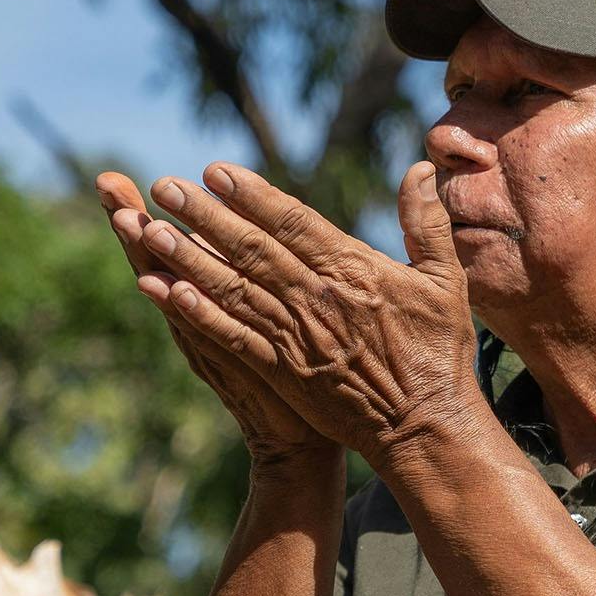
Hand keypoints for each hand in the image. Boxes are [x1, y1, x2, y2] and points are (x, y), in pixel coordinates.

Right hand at [98, 171, 332, 468]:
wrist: (300, 433)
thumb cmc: (291, 364)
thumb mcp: (271, 305)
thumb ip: (254, 263)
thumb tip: (247, 208)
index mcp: (207, 293)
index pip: (169, 244)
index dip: (137, 213)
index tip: (108, 179)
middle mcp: (196, 316)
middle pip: (157, 261)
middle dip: (132, 222)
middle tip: (104, 185)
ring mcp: (207, 343)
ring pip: (171, 292)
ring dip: (148, 256)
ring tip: (122, 221)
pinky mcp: (228, 370)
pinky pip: (199, 333)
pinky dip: (180, 309)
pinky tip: (154, 285)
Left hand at [128, 160, 486, 468]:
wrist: (424, 427)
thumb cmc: (438, 352)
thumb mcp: (445, 280)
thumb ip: (427, 223)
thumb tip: (419, 168)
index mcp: (354, 271)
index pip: (293, 224)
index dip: (252, 196)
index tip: (214, 170)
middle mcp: (317, 299)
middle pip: (252, 249)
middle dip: (205, 216)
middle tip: (164, 187)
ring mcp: (296, 337)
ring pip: (233, 289)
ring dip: (189, 259)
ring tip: (150, 230)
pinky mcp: (284, 372)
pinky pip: (234, 338)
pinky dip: (199, 315)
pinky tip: (167, 293)